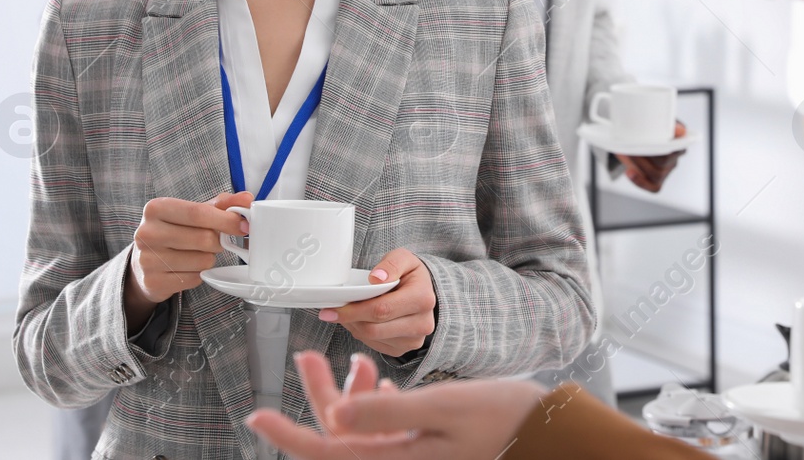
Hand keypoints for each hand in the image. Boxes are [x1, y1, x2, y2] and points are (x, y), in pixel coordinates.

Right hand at [125, 191, 251, 322]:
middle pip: (204, 238)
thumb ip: (221, 204)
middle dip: (217, 241)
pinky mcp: (153, 282)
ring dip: (208, 258)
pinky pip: (194, 278)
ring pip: (202, 260)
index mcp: (155, 209)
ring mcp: (147, 259)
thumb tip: (247, 199)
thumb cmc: (174, 231)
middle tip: (213, 242)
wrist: (143, 263)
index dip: (226, 220)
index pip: (198, 213)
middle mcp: (147, 233)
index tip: (243, 225)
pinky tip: (186, 267)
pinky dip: (198, 274)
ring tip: (195, 254)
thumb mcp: (193, 212)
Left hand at [249, 351, 547, 459]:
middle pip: (339, 436)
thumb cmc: (502, 417)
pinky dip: (376, 402)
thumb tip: (337, 415)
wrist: (547, 431)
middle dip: (320, 395)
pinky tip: (379, 380)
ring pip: (360, 430)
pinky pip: (384, 432)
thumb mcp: (442, 406)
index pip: (326, 454)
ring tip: (349, 357)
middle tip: (308, 354)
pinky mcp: (423, 449)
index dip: (288, 435)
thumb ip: (387, 413)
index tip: (256, 415)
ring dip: (348, 393)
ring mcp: (410, 459)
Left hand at [319, 248, 436, 356]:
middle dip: (349, 318)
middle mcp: (422, 324)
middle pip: (374, 328)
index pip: (382, 309)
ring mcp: (413, 340)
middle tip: (333, 310)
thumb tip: (376, 278)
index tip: (334, 307)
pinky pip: (374, 344)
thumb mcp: (403, 258)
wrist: (422, 291)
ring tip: (349, 311)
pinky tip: (360, 319)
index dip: (354, 310)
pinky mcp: (403, 349)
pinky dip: (361, 332)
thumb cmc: (409, 274)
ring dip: (353, 325)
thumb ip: (391, 264)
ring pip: (371, 338)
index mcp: (423, 299)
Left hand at [618, 121, 686, 191]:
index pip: (678, 144)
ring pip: (657, 174)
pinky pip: (654, 187)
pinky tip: (629, 172)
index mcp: (679, 140)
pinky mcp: (658, 180)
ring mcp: (667, 170)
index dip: (672, 143)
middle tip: (632, 144)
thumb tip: (681, 130)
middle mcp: (675, 156)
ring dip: (639, 165)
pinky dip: (640, 182)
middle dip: (646, 154)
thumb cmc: (644, 128)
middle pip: (665, 160)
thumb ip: (661, 124)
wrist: (631, 138)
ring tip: (628, 154)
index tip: (665, 137)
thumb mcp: (650, 122)